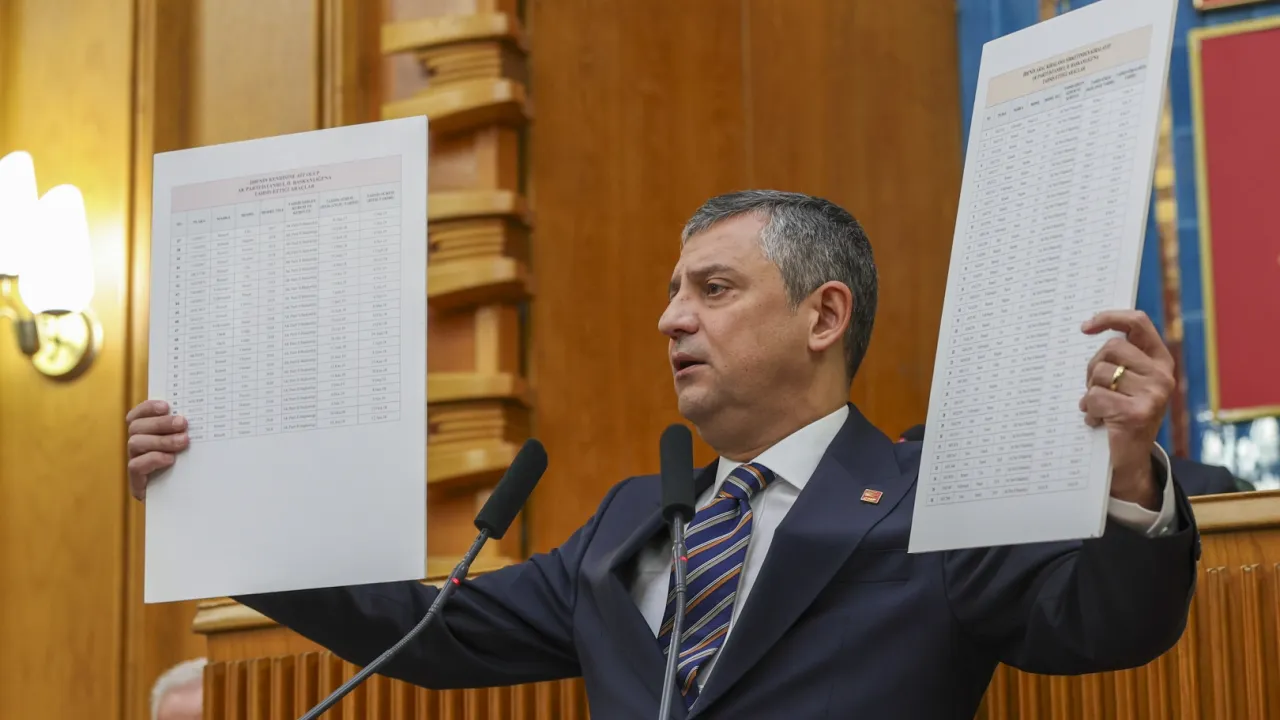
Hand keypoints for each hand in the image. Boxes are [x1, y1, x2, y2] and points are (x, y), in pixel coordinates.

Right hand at [126, 399, 188, 499]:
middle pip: (136, 427)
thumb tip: (201, 414)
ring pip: (135, 443)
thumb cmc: (191, 469)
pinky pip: (136, 466)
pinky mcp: (137, 482)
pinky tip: (170, 460)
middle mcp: (137, 448)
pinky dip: (153, 459)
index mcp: (147, 435)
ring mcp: (136, 464)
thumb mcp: (190, 447)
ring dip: (161, 440)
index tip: (166, 406)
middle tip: (183, 423)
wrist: (187, 503)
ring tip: (183, 441)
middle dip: (161, 423)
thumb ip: (186, 431)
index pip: (136, 416)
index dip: (147, 408)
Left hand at [1079, 310, 1175, 509]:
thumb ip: (1119, 359)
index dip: (1110, 317)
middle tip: (1095, 388)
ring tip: (1100, 408)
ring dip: (1091, 391)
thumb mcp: (1126, 383)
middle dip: (1093, 367)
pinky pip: (1096, 397)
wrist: (1130, 460)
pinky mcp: (1138, 413)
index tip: (1086, 327)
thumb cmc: (1122, 414)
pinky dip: (1090, 410)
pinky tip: (1099, 421)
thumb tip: (1089, 326)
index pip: (1138, 323)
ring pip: (1100, 372)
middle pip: (1111, 348)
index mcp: (1160, 361)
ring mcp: (1154, 394)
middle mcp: (1162, 375)